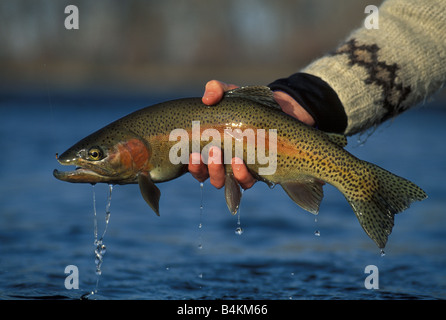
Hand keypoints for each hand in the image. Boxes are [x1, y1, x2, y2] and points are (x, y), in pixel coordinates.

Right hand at [188, 80, 314, 189]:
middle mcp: (225, 164)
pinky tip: (241, 162)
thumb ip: (217, 90)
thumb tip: (207, 97)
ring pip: (226, 183)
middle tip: (212, 151)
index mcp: (213, 148)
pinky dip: (242, 175)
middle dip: (208, 168)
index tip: (192, 154)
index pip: (197, 164)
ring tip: (227, 157)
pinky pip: (246, 182)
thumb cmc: (250, 105)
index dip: (192, 165)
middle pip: (210, 177)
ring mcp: (242, 170)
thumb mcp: (232, 94)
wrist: (282, 110)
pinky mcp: (259, 172)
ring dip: (221, 174)